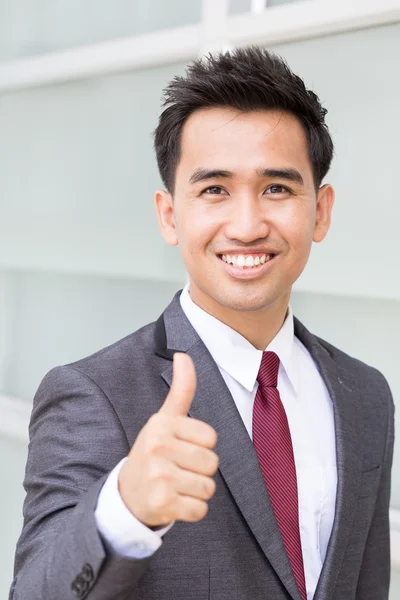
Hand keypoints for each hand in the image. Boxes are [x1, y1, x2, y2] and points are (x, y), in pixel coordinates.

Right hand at [118, 352, 218, 526]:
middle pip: (211, 463)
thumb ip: (181, 389)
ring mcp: (159, 475)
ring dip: (196, 492)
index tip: (179, 449)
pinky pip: (200, 509)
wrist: (126, 495)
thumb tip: (184, 354)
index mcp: (161, 423)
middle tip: (176, 470)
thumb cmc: (153, 453)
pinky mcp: (162, 502)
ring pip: (208, 487)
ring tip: (174, 486)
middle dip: (199, 471)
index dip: (200, 446)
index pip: (211, 438)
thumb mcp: (164, 420)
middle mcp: (157, 446)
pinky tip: (173, 502)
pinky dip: (191, 511)